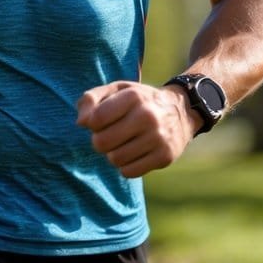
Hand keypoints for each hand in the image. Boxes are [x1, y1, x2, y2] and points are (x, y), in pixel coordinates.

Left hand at [75, 80, 195, 177]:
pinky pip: (129, 172)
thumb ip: (91, 99)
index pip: (96, 119)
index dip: (92, 123)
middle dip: (99, 141)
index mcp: (133, 96)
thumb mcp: (117, 90)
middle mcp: (147, 116)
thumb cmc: (140, 101)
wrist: (181, 112)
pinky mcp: (164, 157)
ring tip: (122, 144)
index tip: (100, 121)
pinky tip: (133, 154)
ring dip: (113, 154)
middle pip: (103, 142)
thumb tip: (81, 122)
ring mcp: (158, 138)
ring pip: (115, 159)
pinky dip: (126, 166)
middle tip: (108, 136)